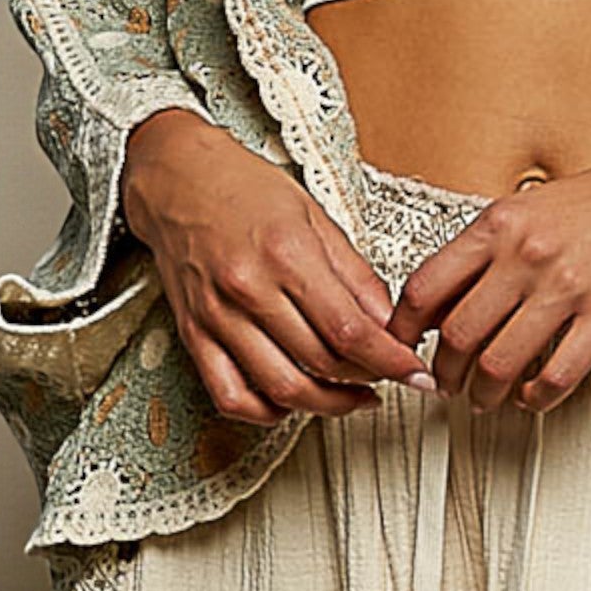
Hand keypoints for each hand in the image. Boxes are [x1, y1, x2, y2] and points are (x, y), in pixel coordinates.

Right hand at [120, 108, 437, 424]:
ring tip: (353, 396)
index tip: (413, 371)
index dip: (389, 360)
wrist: (177, 178)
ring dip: (326, 404)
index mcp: (286, 254)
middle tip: (389, 376)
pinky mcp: (194, 334)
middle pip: (320, 363)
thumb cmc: (243, 187)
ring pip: (280, 388)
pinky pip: (230, 395)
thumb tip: (389, 321)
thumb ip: (354, 273)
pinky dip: (266, 411)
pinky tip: (291, 402)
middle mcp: (248, 289)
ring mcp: (217, 316)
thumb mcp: (314, 215)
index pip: (349, 329)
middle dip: (367, 379)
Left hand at [384, 117, 590, 413]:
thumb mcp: (533, 206)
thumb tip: (446, 297)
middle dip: (444, 372)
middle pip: (457, 335)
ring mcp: (567, 287)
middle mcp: (527, 255)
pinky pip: (556, 376)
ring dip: (484, 393)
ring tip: (485, 398)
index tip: (402, 347)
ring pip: (499, 363)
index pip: (426, 288)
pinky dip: (536, 398)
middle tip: (445, 382)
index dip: (402, 329)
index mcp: (501, 223)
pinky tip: (533, 395)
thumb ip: (489, 247)